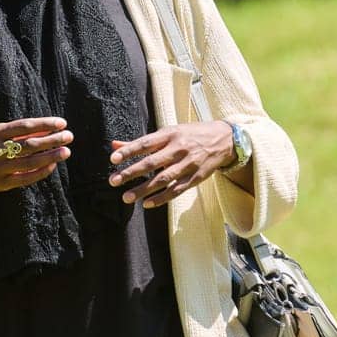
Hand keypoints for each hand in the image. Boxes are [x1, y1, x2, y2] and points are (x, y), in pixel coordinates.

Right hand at [0, 117, 72, 196]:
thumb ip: (18, 132)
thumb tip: (46, 129)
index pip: (24, 126)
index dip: (45, 124)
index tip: (62, 123)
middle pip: (29, 144)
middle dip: (52, 140)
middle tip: (69, 136)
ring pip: (29, 162)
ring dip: (50, 156)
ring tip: (66, 151)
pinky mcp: (1, 183)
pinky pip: (25, 178)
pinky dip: (40, 171)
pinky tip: (52, 165)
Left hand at [108, 122, 233, 209]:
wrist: (224, 139)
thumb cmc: (190, 135)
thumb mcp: (168, 132)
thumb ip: (141, 142)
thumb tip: (114, 145)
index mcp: (170, 134)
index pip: (145, 143)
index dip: (129, 151)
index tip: (112, 159)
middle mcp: (178, 148)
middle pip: (152, 162)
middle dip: (131, 172)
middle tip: (113, 181)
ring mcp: (188, 164)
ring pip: (163, 179)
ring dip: (144, 189)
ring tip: (126, 198)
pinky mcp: (196, 177)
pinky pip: (177, 190)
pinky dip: (162, 198)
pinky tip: (147, 204)